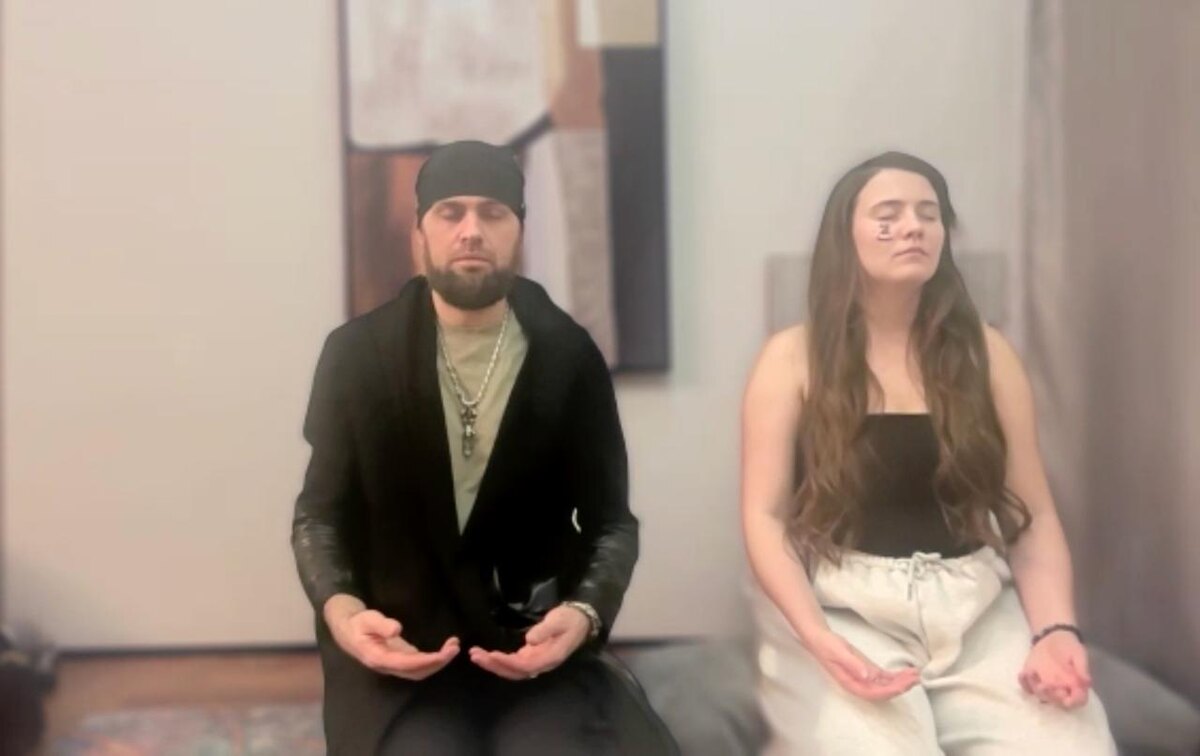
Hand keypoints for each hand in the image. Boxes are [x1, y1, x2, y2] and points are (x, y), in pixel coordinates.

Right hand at [324, 595, 458, 680]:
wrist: (347, 628)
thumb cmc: (357, 622)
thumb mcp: (367, 619)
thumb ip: (381, 625)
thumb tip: (397, 630)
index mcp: (379, 658)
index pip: (407, 664)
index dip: (426, 661)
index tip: (443, 653)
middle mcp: (388, 665)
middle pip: (416, 672)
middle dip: (437, 663)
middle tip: (454, 648)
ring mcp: (394, 664)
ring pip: (419, 671)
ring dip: (437, 662)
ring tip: (453, 647)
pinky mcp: (399, 658)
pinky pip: (418, 665)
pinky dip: (433, 659)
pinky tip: (444, 649)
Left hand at [469, 604, 590, 680]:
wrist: (580, 620)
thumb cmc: (569, 620)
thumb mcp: (559, 621)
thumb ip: (545, 630)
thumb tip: (529, 641)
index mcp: (549, 658)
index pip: (525, 666)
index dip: (508, 662)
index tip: (492, 655)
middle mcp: (541, 663)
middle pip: (515, 671)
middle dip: (494, 665)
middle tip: (475, 655)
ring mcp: (536, 660)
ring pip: (512, 669)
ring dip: (494, 664)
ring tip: (476, 655)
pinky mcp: (532, 655)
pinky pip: (514, 663)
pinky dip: (500, 660)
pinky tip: (488, 655)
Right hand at [804, 628, 920, 700]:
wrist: (820, 638)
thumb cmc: (827, 646)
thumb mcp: (839, 653)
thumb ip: (853, 664)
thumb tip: (868, 676)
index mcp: (852, 683)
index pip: (874, 693)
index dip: (890, 691)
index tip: (903, 686)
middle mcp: (860, 684)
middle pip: (883, 691)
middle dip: (900, 687)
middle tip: (915, 679)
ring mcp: (865, 677)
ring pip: (887, 685)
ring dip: (902, 681)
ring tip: (916, 675)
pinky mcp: (868, 670)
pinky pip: (885, 677)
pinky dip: (897, 675)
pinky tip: (908, 672)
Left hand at [1019, 631, 1091, 708]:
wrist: (1054, 637)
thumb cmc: (1069, 647)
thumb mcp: (1078, 653)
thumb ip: (1082, 667)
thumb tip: (1087, 682)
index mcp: (1075, 685)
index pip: (1078, 701)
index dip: (1074, 703)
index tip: (1067, 701)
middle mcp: (1060, 689)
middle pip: (1057, 701)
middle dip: (1052, 696)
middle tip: (1046, 685)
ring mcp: (1045, 685)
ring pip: (1041, 696)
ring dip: (1037, 689)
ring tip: (1033, 675)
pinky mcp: (1032, 679)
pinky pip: (1026, 686)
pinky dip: (1024, 683)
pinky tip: (1023, 674)